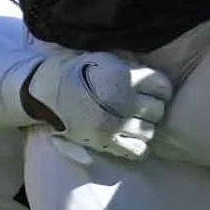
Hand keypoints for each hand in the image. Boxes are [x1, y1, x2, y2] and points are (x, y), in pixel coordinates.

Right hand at [20, 50, 173, 159]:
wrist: (47, 91)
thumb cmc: (79, 72)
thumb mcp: (107, 59)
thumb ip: (133, 69)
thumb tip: (157, 80)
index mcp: (123, 78)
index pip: (163, 87)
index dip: (160, 88)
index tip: (153, 89)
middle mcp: (122, 102)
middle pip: (158, 110)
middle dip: (152, 106)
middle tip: (142, 104)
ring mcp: (114, 125)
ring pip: (149, 131)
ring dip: (145, 125)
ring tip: (134, 119)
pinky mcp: (105, 142)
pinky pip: (137, 150)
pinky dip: (139, 145)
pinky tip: (131, 136)